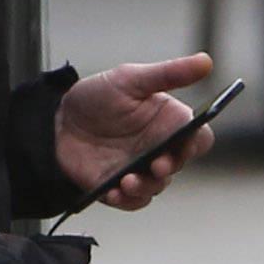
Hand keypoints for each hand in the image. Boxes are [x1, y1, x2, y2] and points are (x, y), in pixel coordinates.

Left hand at [56, 53, 213, 210]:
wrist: (57, 121)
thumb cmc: (97, 97)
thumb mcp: (131, 78)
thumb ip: (169, 73)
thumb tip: (206, 61)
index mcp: (169, 123)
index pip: (198, 138)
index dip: (195, 143)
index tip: (186, 141)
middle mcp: (159, 148)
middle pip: (178, 164)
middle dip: (169, 167)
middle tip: (156, 165)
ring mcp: (140, 169)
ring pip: (156, 186)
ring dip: (145, 186)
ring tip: (127, 181)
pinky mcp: (119, 187)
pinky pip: (132, 201)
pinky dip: (126, 200)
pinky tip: (114, 192)